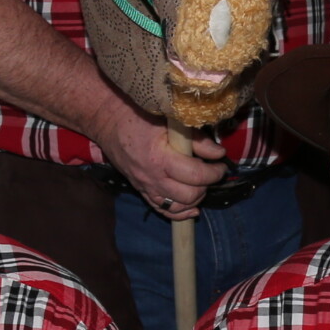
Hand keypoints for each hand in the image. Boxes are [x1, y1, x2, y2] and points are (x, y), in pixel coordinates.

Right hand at [103, 106, 228, 216]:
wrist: (108, 122)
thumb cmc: (139, 117)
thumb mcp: (170, 122)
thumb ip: (196, 139)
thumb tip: (218, 153)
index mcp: (160, 158)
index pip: (195, 175)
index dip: (214, 173)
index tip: (221, 165)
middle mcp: (152, 177)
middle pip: (188, 195)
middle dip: (206, 186)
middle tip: (211, 173)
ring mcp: (145, 186)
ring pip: (177, 207)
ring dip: (194, 199)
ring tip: (200, 185)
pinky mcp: (141, 190)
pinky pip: (162, 210)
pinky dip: (179, 213)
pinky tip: (192, 208)